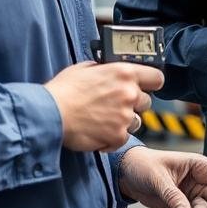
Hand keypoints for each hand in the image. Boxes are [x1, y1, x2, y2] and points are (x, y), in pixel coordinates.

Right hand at [46, 61, 161, 151]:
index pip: (157, 78)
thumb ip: (105, 70)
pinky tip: (97, 132)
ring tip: (103, 120)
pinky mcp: (118, 135)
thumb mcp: (85, 68)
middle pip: (146, 102)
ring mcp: (125, 116)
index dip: (151, 84)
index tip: (146, 87)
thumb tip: (110, 71)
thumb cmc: (63, 91)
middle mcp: (129, 93)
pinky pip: (123, 139)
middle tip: (114, 106)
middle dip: (133, 104)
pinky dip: (112, 138)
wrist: (49, 113)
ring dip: (123, 122)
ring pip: (136, 122)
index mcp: (123, 73)